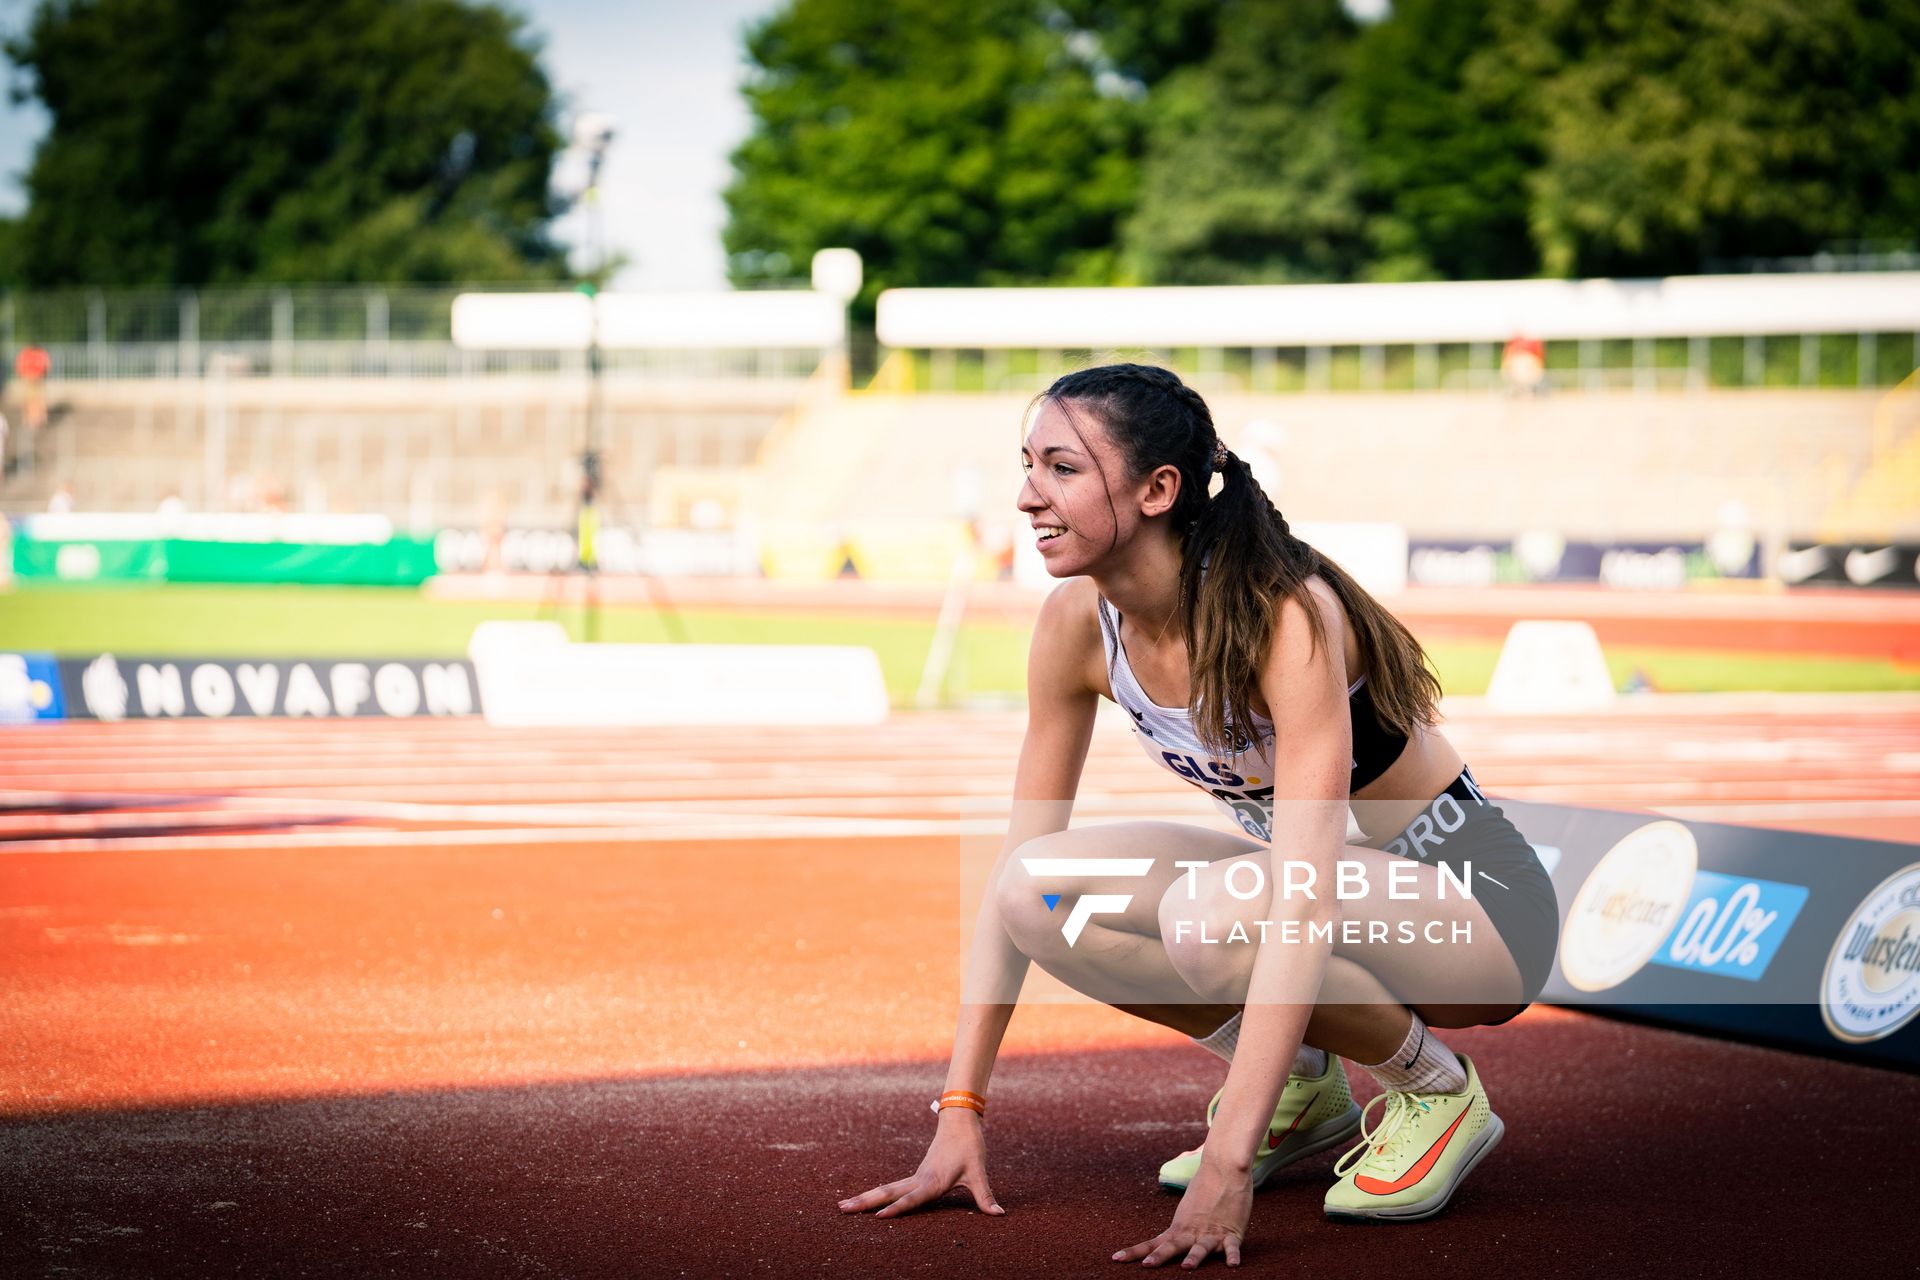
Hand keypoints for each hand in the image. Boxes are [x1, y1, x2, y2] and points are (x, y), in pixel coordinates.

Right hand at [838, 1110, 1004, 1218]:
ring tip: (842, 1206)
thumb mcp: (979, 1172)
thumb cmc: (969, 1145)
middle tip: (841, 1209)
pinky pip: (892, 1188)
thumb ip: (985, 1196)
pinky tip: (866, 1202)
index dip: (897, 1209)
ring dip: (864, 1198)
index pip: (911, 1199)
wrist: (960, 1120)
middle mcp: (919, 1179)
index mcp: (932, 1181)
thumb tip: (999, 1215)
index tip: (878, 1218)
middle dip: (864, 1202)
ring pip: (886, 1189)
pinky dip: (876, 1195)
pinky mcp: (917, 1176)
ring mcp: (916, 1177)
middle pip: (887, 1192)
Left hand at [1111, 1159, 1251, 1267]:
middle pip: (1173, 1246)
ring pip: (1201, 1247)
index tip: (1115, 1259)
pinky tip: (1232, 1265)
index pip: (1153, 1242)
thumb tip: (1171, 1236)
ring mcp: (1212, 1232)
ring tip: (1187, 1267)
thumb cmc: (1206, 1187)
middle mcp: (1192, 1231)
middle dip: (1160, 1257)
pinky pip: (1232, 1247)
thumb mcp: (1187, 1210)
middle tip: (1147, 1266)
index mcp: (1179, 1227)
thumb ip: (1181, 1226)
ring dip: (1194, 1257)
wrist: (1224, 1168)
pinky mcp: (1232, 1232)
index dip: (1135, 1252)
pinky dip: (1232, 1255)